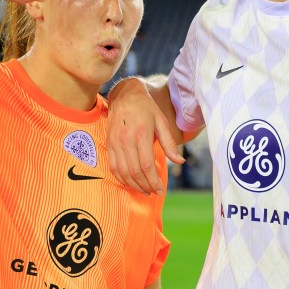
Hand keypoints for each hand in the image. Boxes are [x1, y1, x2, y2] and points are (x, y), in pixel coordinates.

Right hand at [107, 78, 183, 194]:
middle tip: (153, 192)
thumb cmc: (146, 108)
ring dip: (133, 185)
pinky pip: (113, 167)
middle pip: (134, 171)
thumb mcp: (161, 122)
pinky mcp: (109, 144)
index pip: (146, 165)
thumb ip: (169, 143)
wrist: (125, 95)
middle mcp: (126, 140)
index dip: (153, 181)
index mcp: (141, 134)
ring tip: (144, 190)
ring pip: (123, 172)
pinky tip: (130, 183)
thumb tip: (180, 162)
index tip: (160, 189)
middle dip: (145, 186)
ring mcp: (115, 143)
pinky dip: (121, 178)